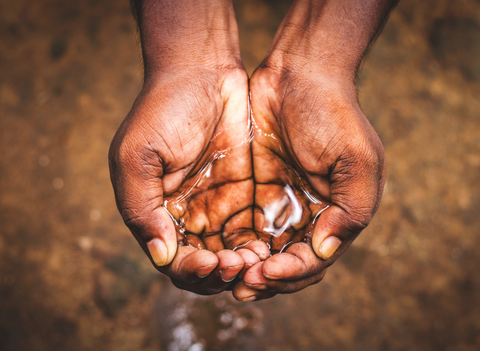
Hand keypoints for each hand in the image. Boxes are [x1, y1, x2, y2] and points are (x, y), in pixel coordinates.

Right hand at [109, 66, 269, 294]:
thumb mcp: (137, 156)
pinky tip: (270, 245)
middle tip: (238, 265)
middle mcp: (188, 215)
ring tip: (256, 259)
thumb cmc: (163, 109)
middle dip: (220, 274)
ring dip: (243, 266)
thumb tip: (161, 256)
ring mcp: (218, 204)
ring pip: (232, 254)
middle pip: (205, 266)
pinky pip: (254, 229)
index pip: (173, 261)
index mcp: (158, 213)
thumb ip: (141, 208)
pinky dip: (260, 245)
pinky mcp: (246, 192)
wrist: (202, 70)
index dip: (191, 271)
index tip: (210, 262)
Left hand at [234, 65, 385, 300]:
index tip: (268, 271)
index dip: (292, 273)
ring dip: (244, 268)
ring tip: (225, 272)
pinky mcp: (250, 191)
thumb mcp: (357, 159)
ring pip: (259, 252)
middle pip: (284, 265)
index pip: (313, 261)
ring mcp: (276, 205)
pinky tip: (214, 249)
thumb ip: (351, 210)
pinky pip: (238, 226)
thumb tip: (324, 252)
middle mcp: (305, 217)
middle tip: (241, 284)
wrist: (297, 73)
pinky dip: (229, 243)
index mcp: (334, 217)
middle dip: (265, 279)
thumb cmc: (333, 114)